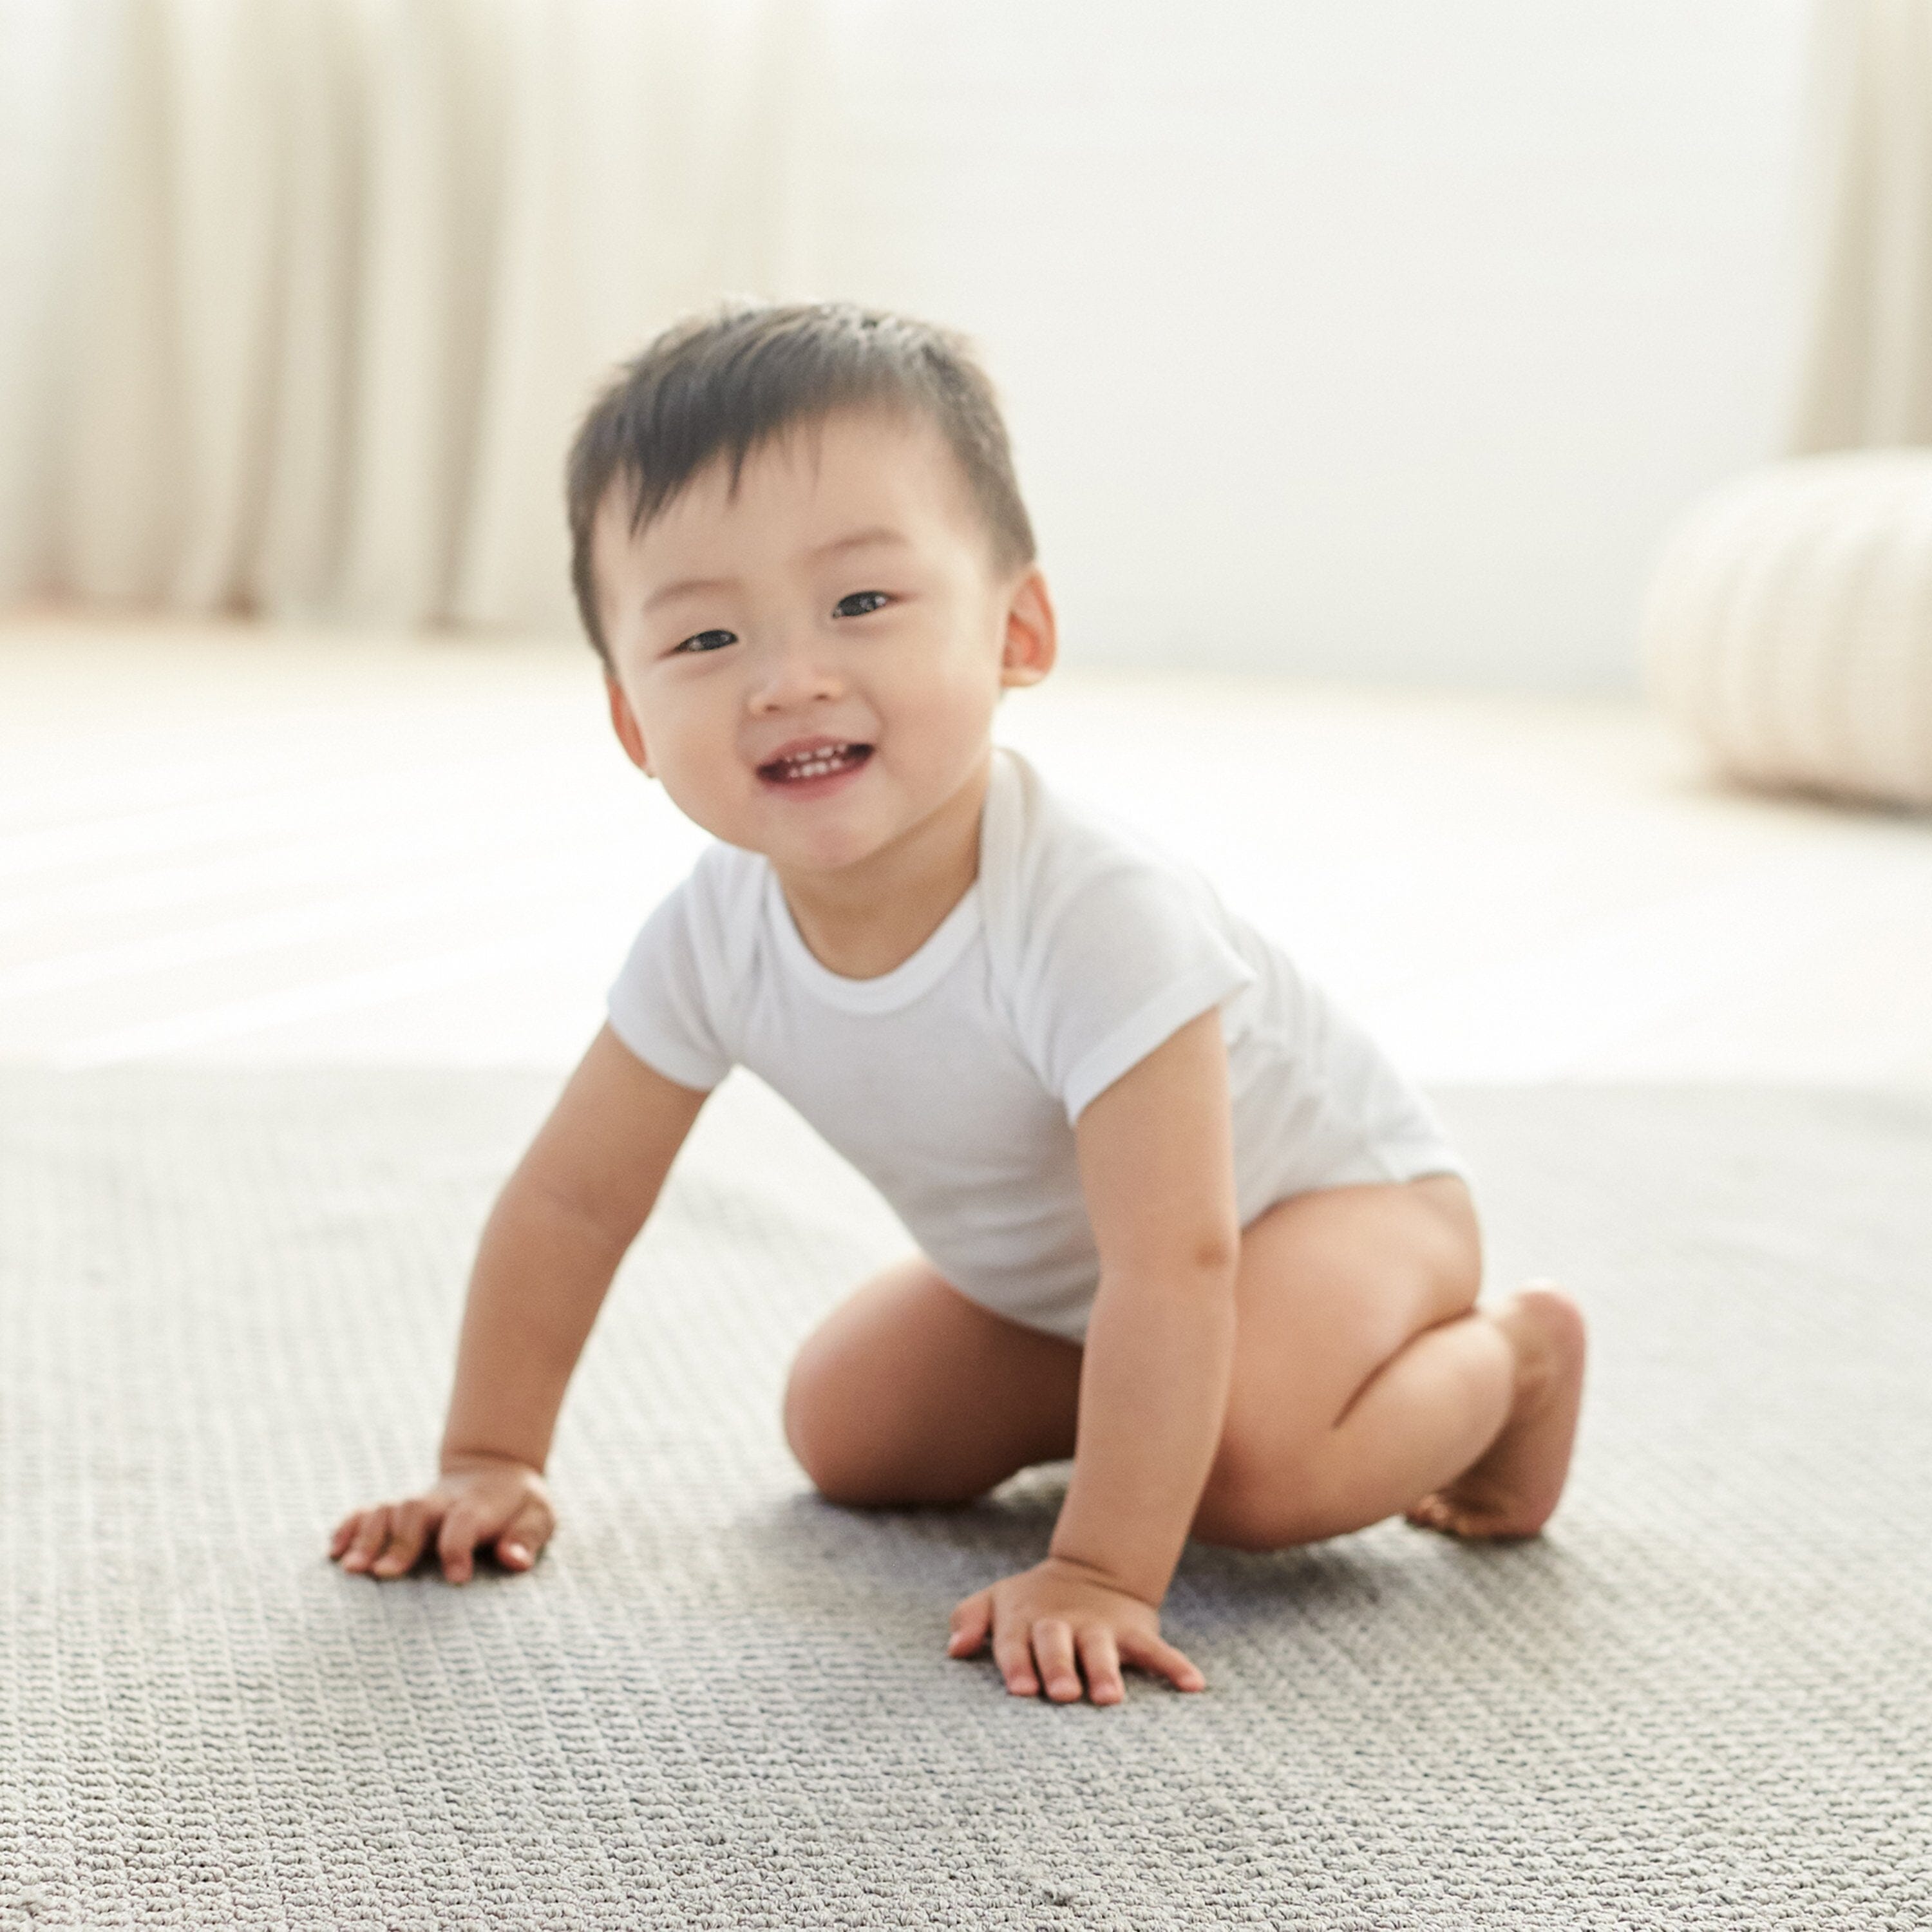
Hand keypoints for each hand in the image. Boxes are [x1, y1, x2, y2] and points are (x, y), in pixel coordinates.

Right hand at [329, 1454, 554, 1583]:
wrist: (494, 1470)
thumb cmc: (518, 1506)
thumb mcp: (538, 1517)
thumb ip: (527, 1537)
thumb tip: (514, 1559)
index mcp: (480, 1505)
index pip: (465, 1521)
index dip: (459, 1547)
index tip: (457, 1578)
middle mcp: (443, 1502)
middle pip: (417, 1511)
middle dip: (401, 1541)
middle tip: (384, 1575)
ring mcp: (418, 1504)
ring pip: (388, 1509)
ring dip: (368, 1537)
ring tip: (351, 1569)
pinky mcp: (399, 1510)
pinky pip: (368, 1511)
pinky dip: (348, 1527)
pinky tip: (333, 1552)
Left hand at [946, 1554, 1206, 1704]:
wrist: (1091, 1570)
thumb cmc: (1032, 1603)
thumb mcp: (996, 1601)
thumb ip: (971, 1619)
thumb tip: (955, 1648)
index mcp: (1024, 1619)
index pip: (1016, 1643)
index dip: (1017, 1665)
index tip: (1020, 1690)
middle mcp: (1061, 1623)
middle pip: (1058, 1645)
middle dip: (1059, 1668)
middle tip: (1063, 1694)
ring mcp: (1100, 1626)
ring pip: (1103, 1649)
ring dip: (1106, 1671)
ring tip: (1110, 1699)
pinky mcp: (1134, 1630)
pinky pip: (1157, 1649)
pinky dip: (1175, 1666)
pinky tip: (1193, 1686)